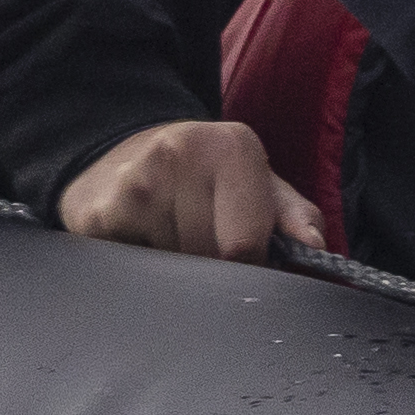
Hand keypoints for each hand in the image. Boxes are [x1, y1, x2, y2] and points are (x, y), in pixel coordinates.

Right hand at [58, 118, 321, 261]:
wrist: (120, 152)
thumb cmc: (204, 174)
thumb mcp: (256, 180)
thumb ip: (292, 213)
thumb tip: (317, 246)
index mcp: (232, 146)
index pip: (246, 242)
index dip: (251, 265)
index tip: (248, 261)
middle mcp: (180, 156)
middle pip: (209, 257)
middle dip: (215, 265)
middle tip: (205, 245)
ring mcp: (134, 184)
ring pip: (171, 267)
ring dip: (177, 267)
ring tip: (173, 236)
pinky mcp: (97, 212)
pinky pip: (132, 268)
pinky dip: (142, 266)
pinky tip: (143, 240)